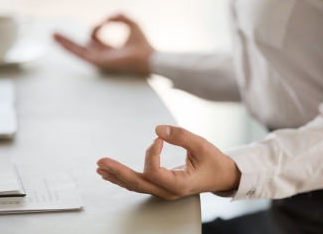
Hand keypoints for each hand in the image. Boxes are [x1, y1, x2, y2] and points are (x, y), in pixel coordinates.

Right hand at [53, 14, 153, 74]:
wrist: (147, 56)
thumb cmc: (143, 44)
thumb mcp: (132, 24)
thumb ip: (120, 17)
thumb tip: (108, 17)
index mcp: (109, 50)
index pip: (95, 38)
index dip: (97, 27)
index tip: (106, 21)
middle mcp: (102, 56)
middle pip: (80, 47)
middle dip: (68, 41)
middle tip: (54, 34)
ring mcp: (99, 60)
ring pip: (77, 51)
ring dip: (65, 43)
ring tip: (52, 35)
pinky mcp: (97, 62)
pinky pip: (80, 54)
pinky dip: (70, 48)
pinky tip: (60, 42)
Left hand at [96, 125, 240, 199]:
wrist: (222, 176)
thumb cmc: (214, 162)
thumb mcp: (202, 145)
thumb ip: (181, 136)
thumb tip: (158, 129)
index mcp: (179, 184)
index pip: (154, 172)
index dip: (151, 153)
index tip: (160, 139)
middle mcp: (168, 191)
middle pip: (137, 183)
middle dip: (118, 172)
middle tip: (101, 162)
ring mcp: (163, 191)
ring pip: (135, 186)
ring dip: (117, 176)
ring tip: (100, 168)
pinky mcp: (161, 186)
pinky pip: (139, 183)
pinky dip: (124, 177)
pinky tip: (112, 174)